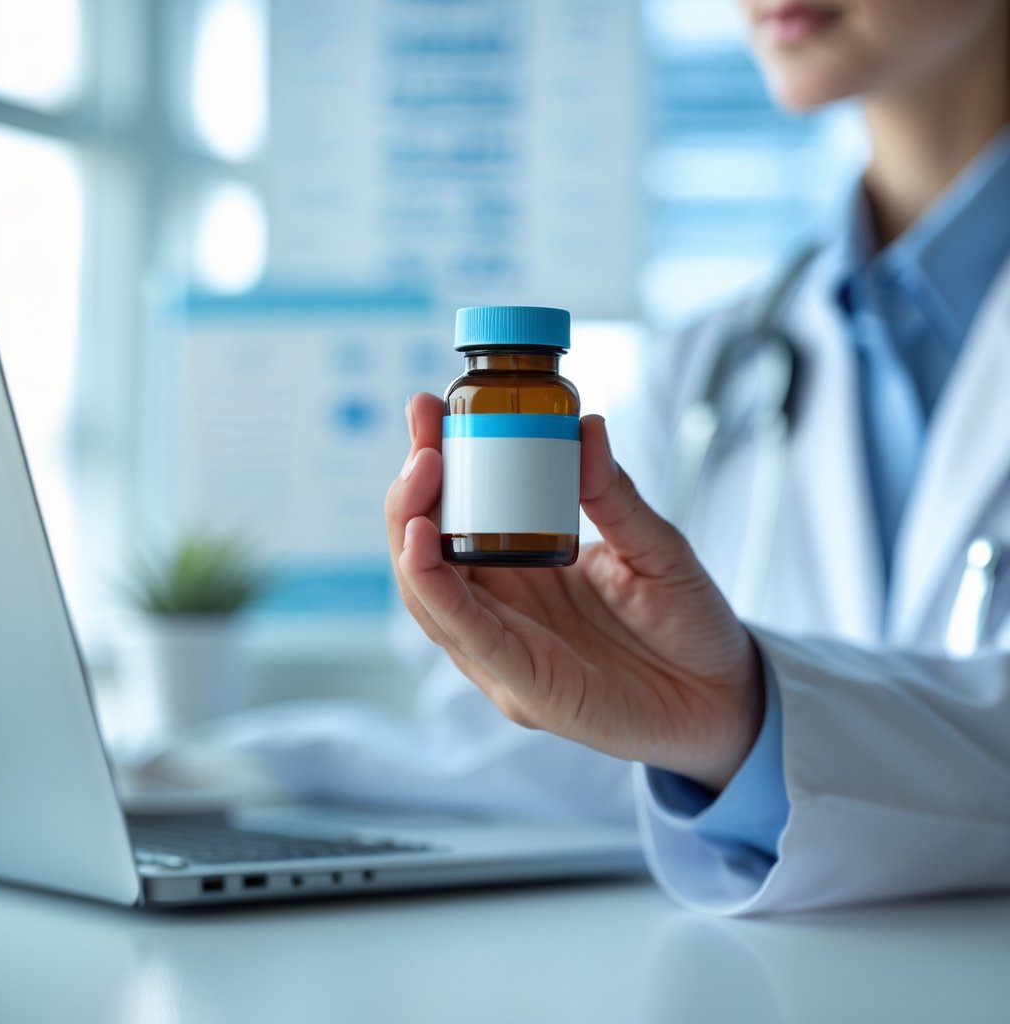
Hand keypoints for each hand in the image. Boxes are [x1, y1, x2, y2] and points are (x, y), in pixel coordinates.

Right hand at [384, 393, 764, 790]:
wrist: (730, 698)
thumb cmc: (687, 624)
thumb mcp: (654, 546)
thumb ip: (614, 495)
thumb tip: (585, 426)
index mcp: (519, 577)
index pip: (454, 520)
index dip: (434, 468)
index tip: (428, 409)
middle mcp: (500, 616)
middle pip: (427, 555)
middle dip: (412, 491)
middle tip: (424, 431)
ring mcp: (506, 656)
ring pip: (430, 597)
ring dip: (413, 534)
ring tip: (421, 474)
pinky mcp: (527, 690)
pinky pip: (470, 639)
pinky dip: (439, 593)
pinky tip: (424, 547)